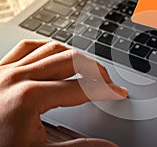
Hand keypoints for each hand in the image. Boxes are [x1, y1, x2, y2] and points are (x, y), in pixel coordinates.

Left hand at [0, 40, 127, 146]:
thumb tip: (107, 146)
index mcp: (29, 98)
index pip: (82, 89)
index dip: (106, 91)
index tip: (118, 93)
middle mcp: (18, 77)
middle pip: (72, 61)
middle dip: (96, 70)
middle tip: (108, 81)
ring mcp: (6, 70)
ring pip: (52, 48)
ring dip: (75, 56)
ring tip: (88, 67)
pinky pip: (28, 46)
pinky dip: (47, 47)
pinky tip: (55, 54)